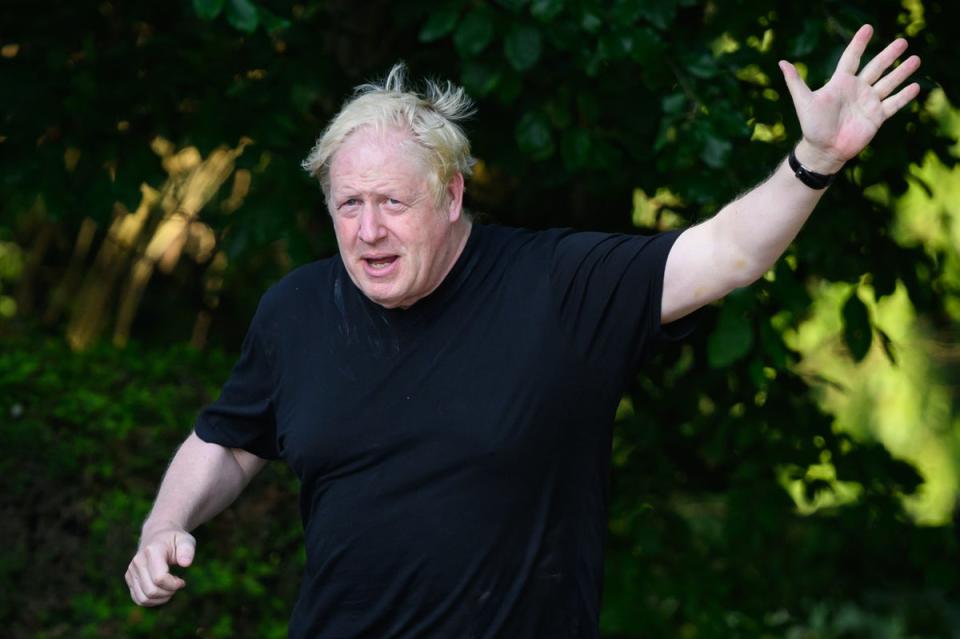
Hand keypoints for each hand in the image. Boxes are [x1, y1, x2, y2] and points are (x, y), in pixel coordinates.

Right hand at [125, 526, 195, 606]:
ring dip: (160, 599)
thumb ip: (187, 550)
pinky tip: (162, 593)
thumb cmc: (174, 540)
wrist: (158, 536)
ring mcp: (131, 571)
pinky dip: (152, 601)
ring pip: (144, 598)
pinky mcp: (129, 579)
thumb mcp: (185, 540)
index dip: (173, 585)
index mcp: (151, 551)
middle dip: (168, 593)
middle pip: (151, 591)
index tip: (182, 581)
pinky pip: (138, 599)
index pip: (159, 578)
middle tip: (177, 586)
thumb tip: (186, 564)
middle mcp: (137, 562)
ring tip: (170, 589)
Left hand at [778, 24, 920, 173]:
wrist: (823, 150)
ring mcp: (868, 102)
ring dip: (902, 72)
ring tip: (915, 59)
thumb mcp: (803, 101)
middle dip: (889, 54)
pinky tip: (916, 86)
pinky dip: (904, 96)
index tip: (868, 28)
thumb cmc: (812, 126)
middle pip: (876, 67)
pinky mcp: (877, 117)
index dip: (859, 43)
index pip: (852, 58)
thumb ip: (795, 81)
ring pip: (888, 83)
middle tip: (903, 41)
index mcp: (841, 83)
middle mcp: (857, 89)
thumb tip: (782, 62)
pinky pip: (893, 104)